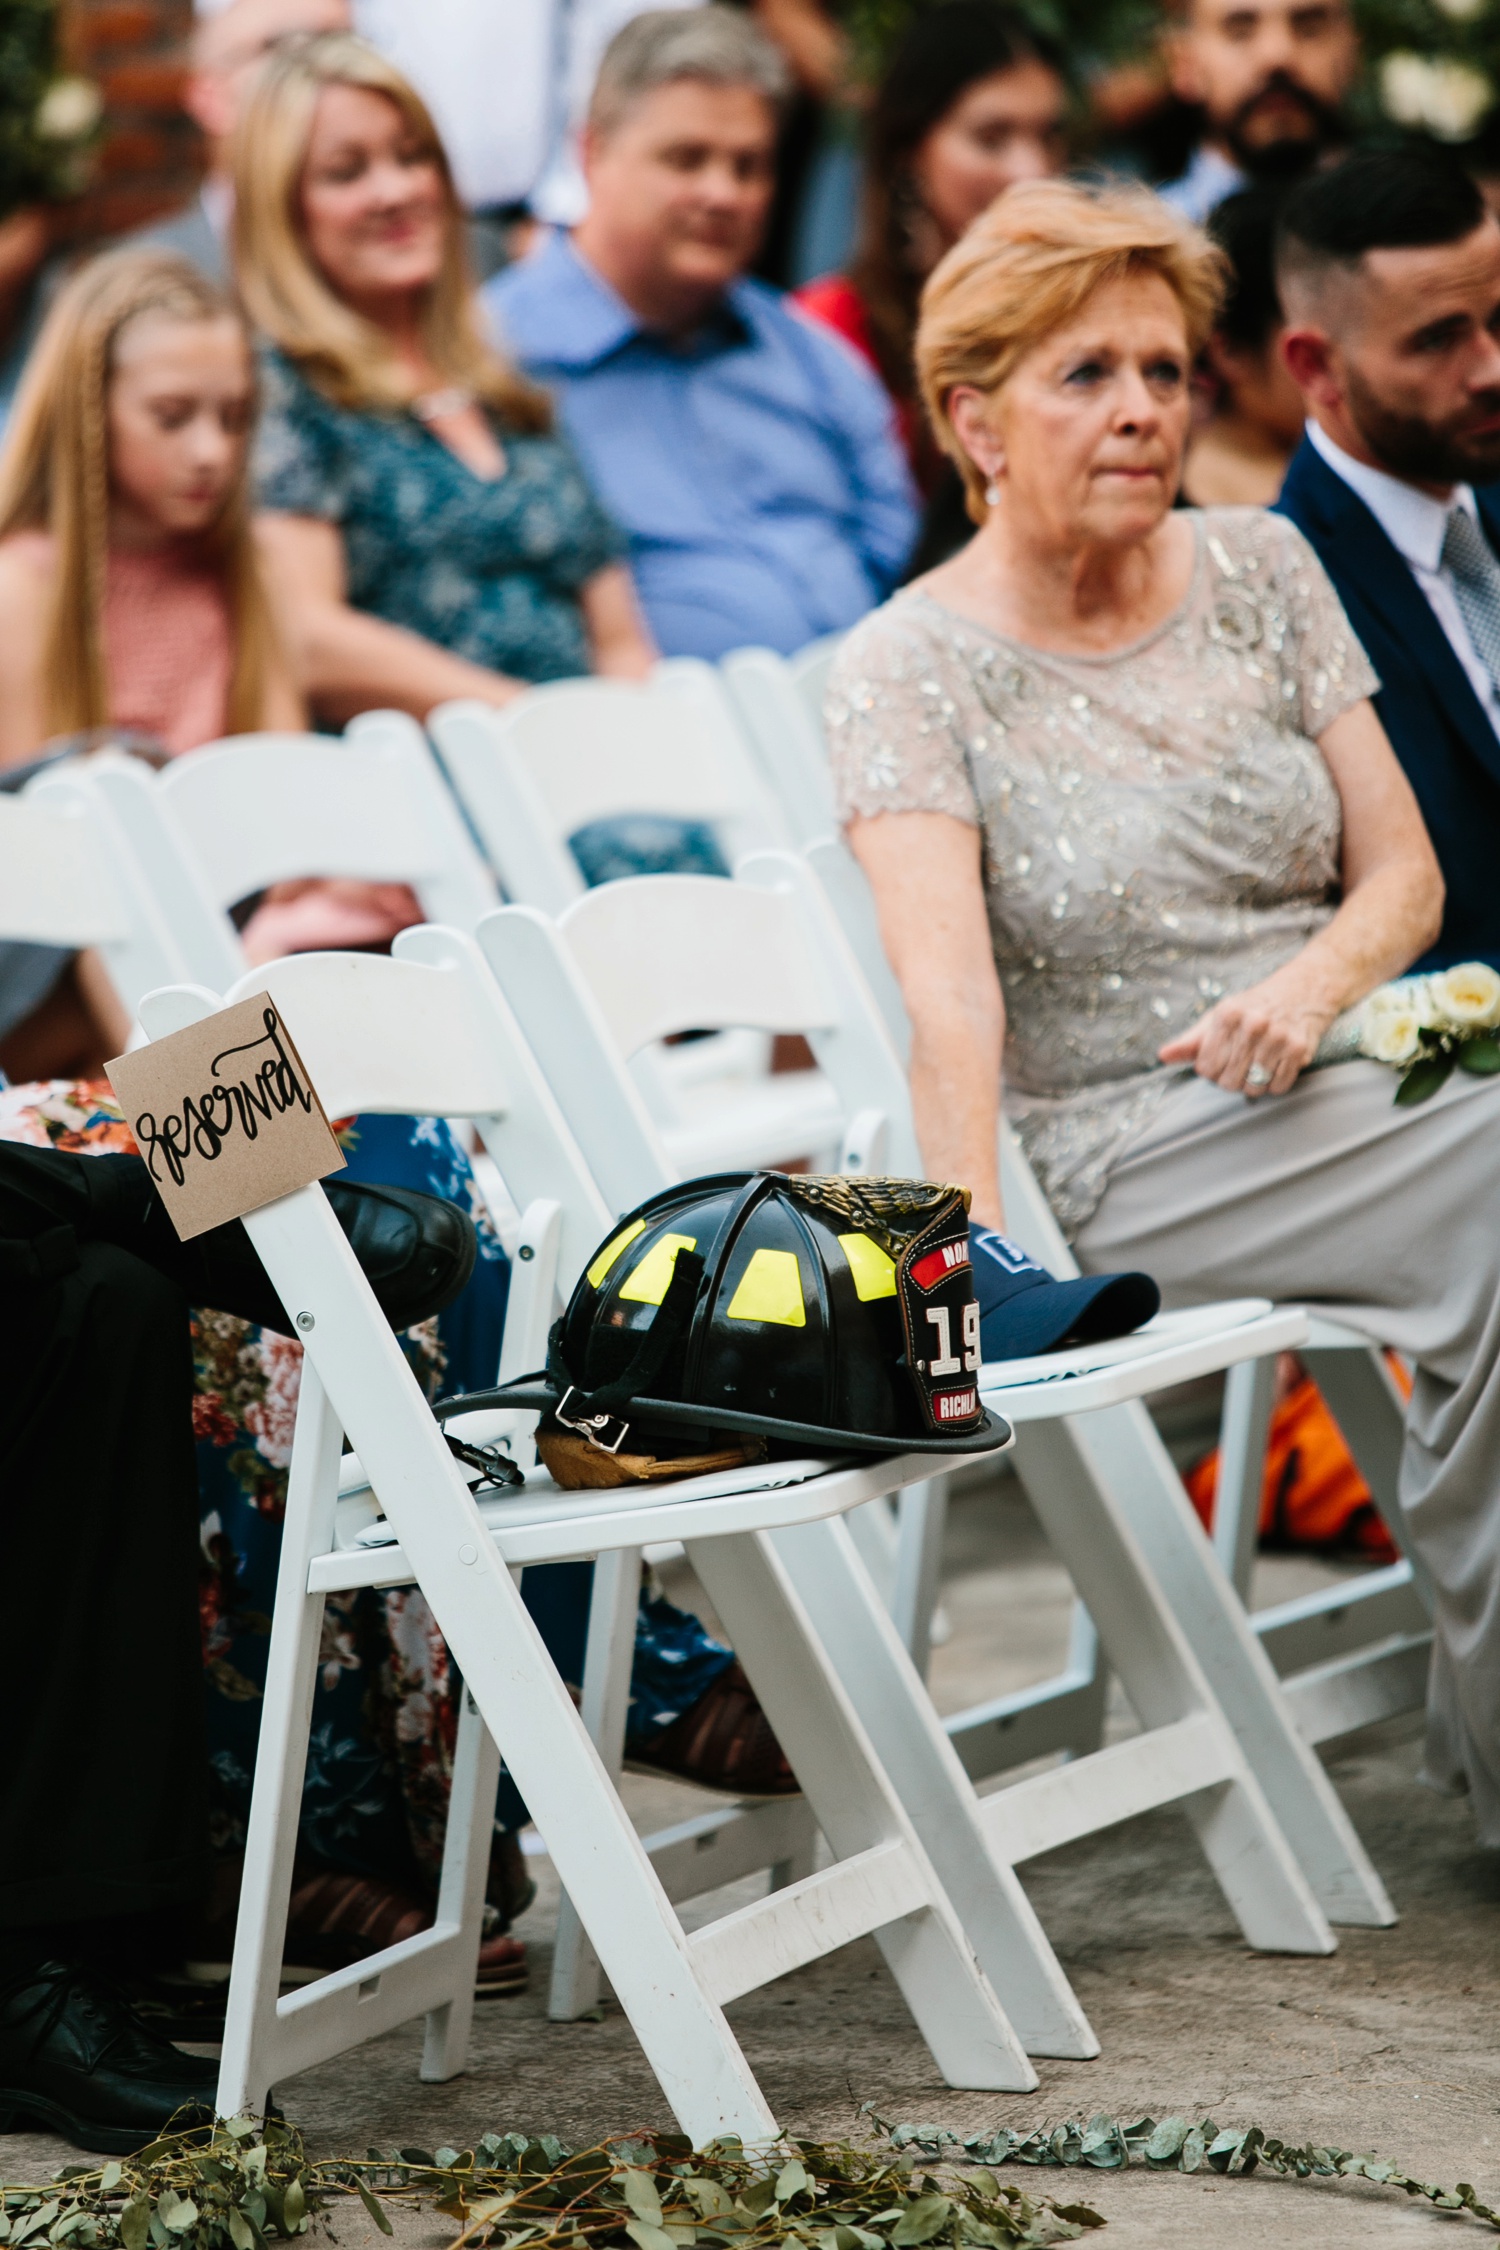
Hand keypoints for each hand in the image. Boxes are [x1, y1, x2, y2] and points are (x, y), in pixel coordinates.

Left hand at [1157, 974, 1333, 1097]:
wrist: (1302, 990)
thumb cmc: (1254, 1007)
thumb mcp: (1219, 1016)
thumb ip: (1190, 1040)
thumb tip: (1163, 1057)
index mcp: (1228, 1015)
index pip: (1205, 1068)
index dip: (1210, 1070)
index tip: (1219, 1060)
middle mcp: (1253, 1025)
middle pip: (1228, 1082)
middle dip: (1230, 1079)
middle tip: (1240, 1063)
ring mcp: (1278, 1037)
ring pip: (1253, 1088)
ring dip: (1253, 1084)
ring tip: (1256, 1065)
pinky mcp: (1299, 1049)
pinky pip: (1278, 1087)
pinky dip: (1274, 1084)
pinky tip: (1274, 1066)